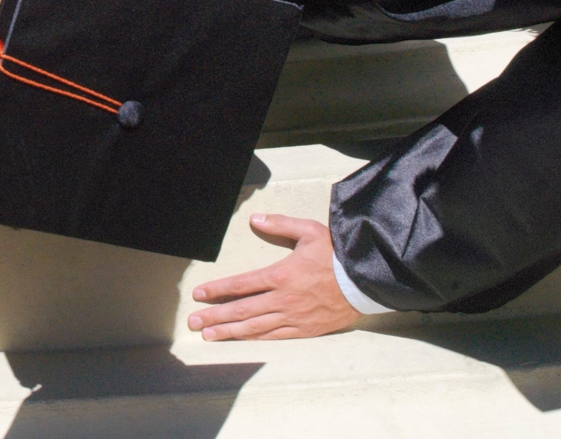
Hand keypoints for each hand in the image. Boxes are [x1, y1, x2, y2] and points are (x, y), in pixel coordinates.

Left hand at [186, 214, 363, 340]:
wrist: (367, 281)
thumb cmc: (338, 255)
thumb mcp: (309, 231)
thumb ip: (280, 225)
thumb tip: (256, 219)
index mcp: (281, 275)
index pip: (241, 284)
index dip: (217, 290)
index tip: (199, 294)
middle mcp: (283, 299)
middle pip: (241, 310)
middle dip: (214, 316)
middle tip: (193, 322)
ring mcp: (294, 317)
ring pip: (255, 327)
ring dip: (229, 332)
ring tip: (208, 336)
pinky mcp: (306, 330)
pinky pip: (275, 336)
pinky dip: (256, 339)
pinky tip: (242, 340)